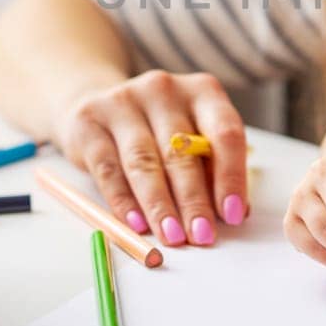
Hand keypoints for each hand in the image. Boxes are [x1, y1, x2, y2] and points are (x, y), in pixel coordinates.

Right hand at [57, 70, 247, 246]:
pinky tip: (136, 224)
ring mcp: (124, 101)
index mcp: (202, 91)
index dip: (231, 176)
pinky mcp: (89, 120)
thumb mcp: (193, 138)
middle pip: (182, 151)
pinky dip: (124, 201)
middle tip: (201, 235)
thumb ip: (213, 170)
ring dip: (160, 205)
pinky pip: (109, 168)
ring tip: (172, 236)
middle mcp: (164, 89)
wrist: (98, 107)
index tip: (233, 214)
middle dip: (194, 200)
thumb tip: (236, 212)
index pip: (225, 132)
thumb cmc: (158, 130)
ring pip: (144, 162)